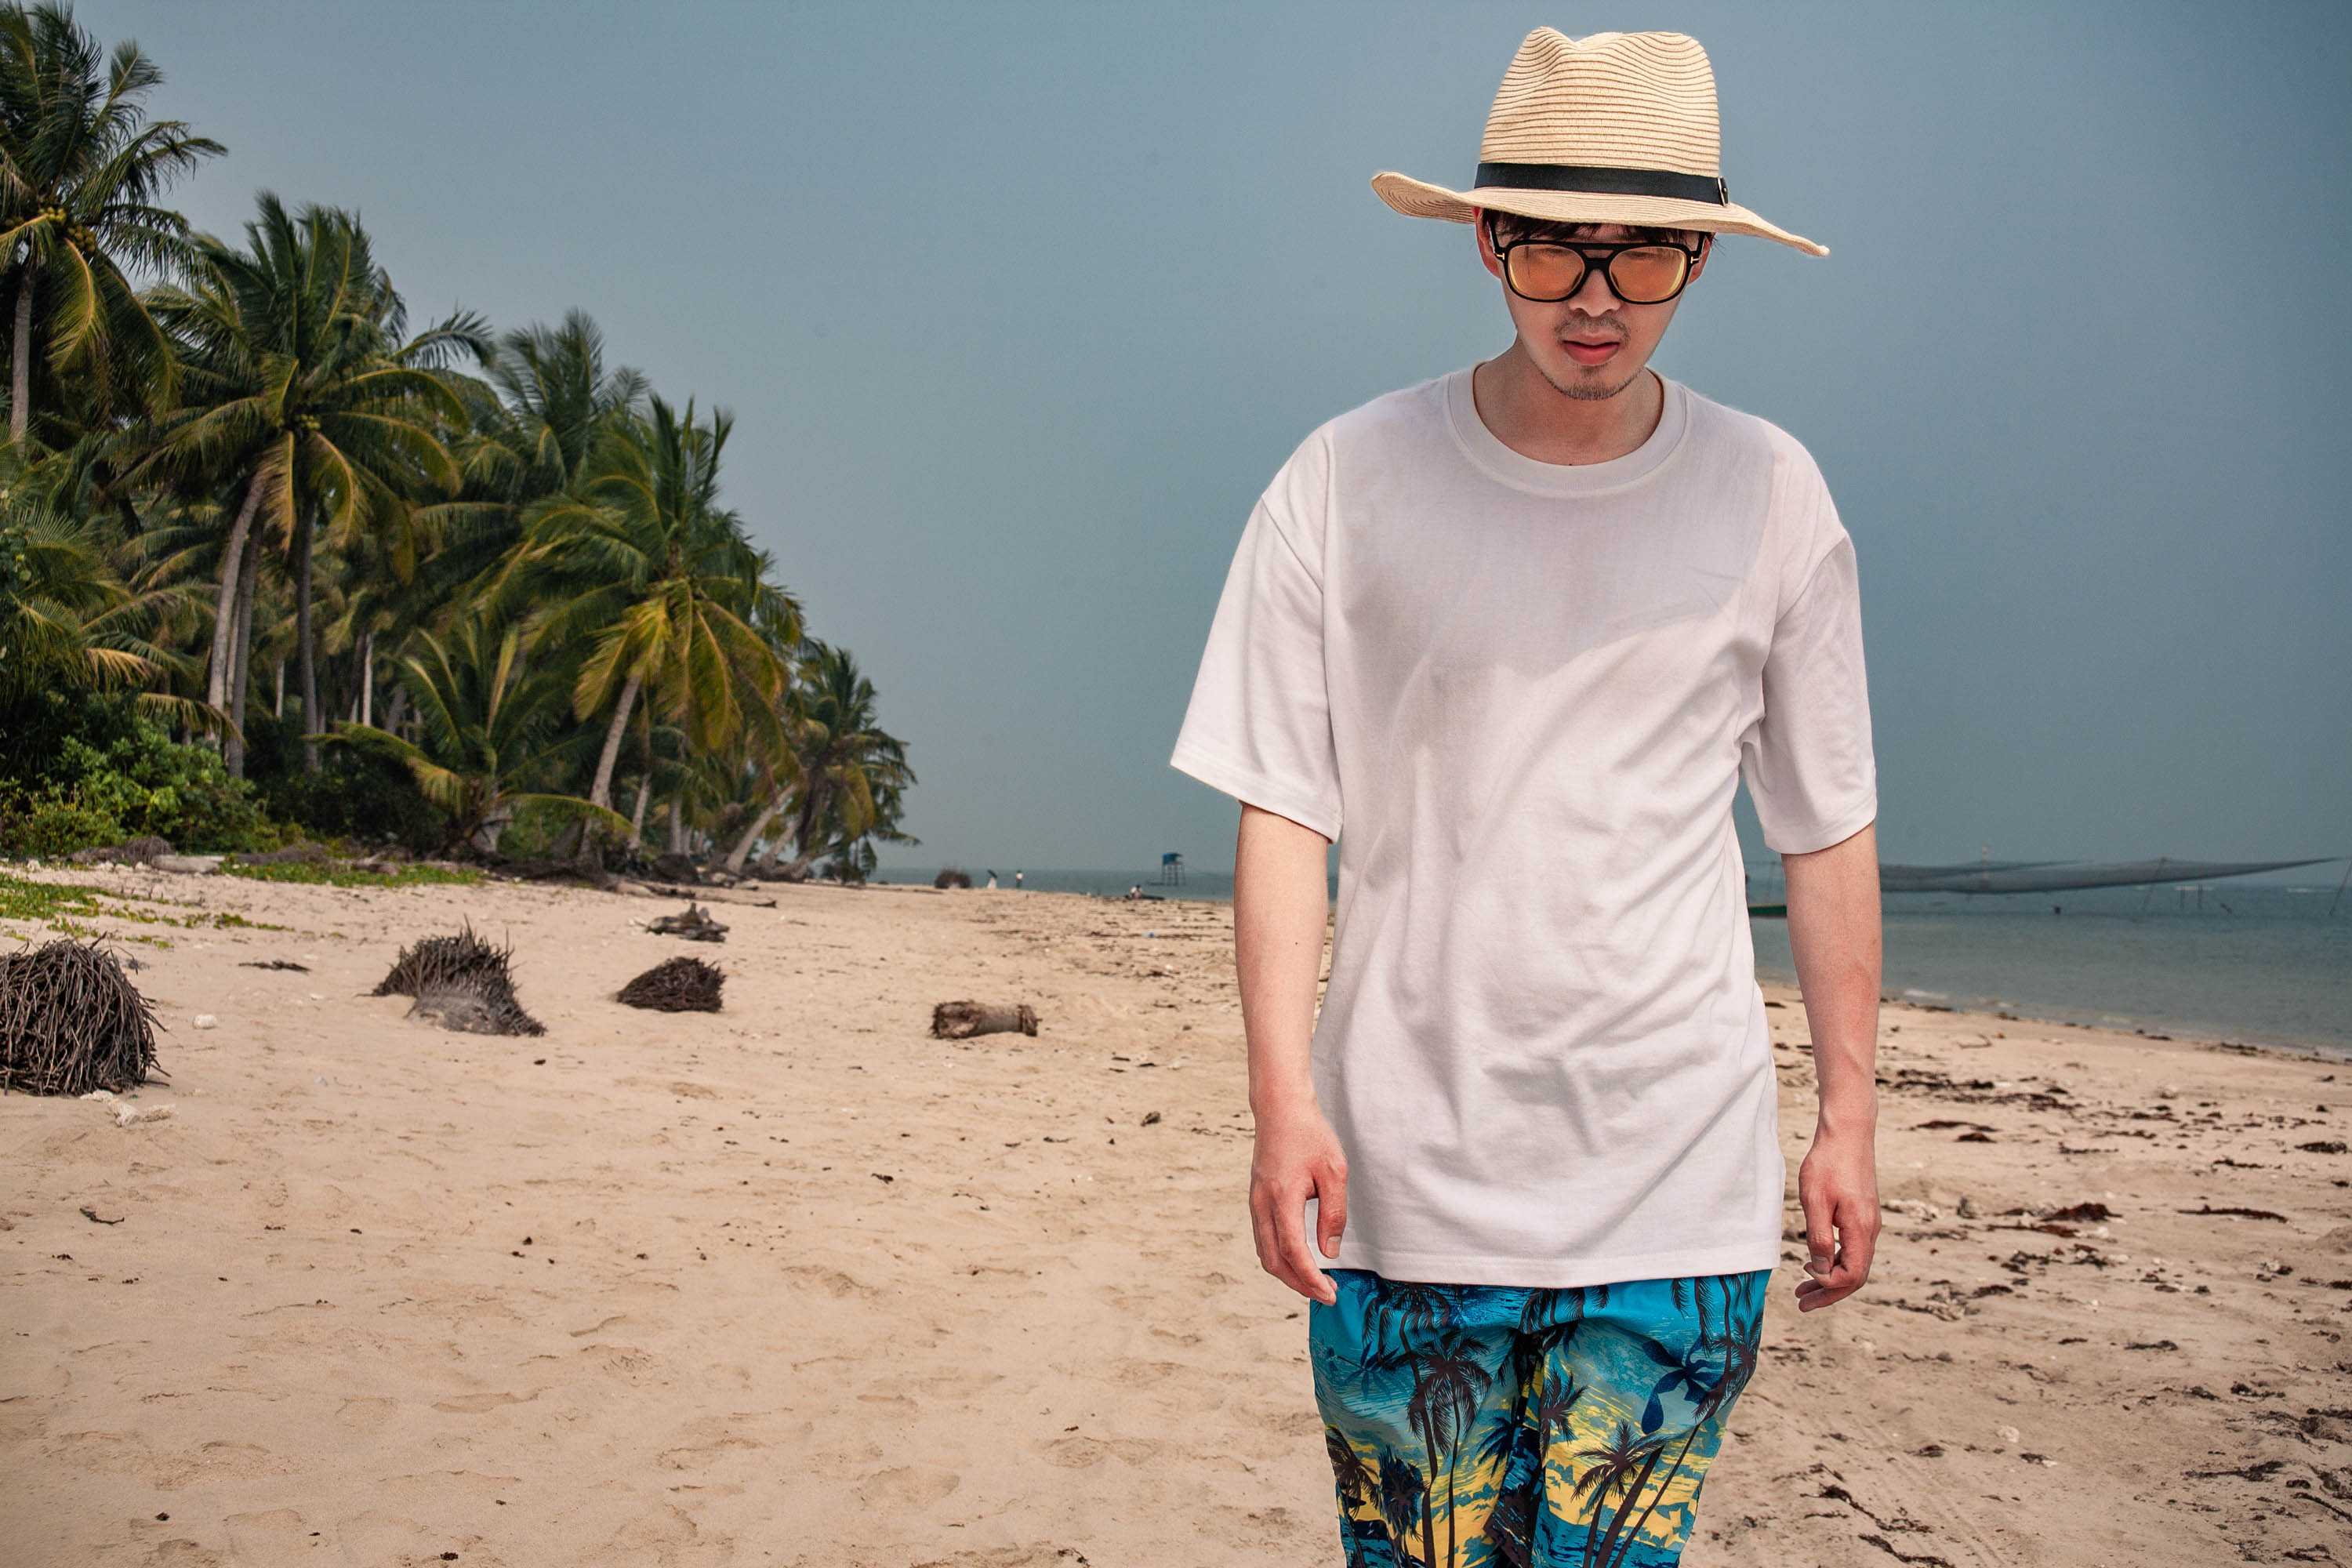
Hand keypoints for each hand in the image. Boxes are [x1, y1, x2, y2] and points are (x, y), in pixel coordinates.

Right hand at [1249, 1101, 1346, 1304]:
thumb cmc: (1310, 1135)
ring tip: (1314, 1281)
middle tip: (1325, 1294)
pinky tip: (1298, 1258)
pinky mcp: (1256, 1199)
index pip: (1294, 1251)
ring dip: (1288, 1273)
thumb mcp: (1334, 1172)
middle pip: (1274, 1261)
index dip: (1311, 1278)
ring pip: (1265, 1252)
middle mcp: (1262, 1204)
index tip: (1329, 1293)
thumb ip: (1334, 1214)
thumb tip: (1329, 1252)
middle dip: (1299, 1284)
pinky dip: (1279, 1256)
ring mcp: (1255, 1202)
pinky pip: (1263, 1238)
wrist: (1281, 1109)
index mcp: (1282, 1198)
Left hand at [1793, 1123, 1878, 1310]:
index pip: (1851, 1276)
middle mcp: (1871, 1230)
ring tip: (1805, 1288)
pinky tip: (1817, 1261)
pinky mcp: (1863, 1214)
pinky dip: (1836, 1260)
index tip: (1804, 1285)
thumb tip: (1821, 1269)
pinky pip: (1854, 1248)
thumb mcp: (1815, 1201)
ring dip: (1831, 1278)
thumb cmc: (1829, 1163)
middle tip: (1803, 1304)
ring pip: (1855, 1262)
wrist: (1848, 1133)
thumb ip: (1819, 1237)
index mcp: (1861, 1230)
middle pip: (1855, 1275)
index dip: (1828, 1287)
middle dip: (1829, 1292)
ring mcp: (1869, 1223)